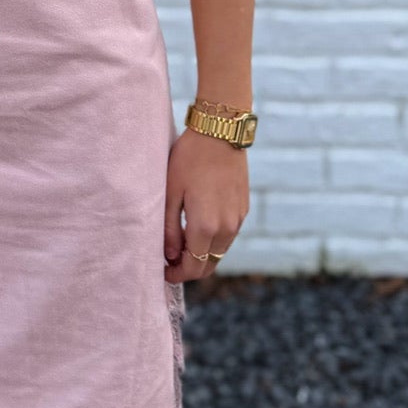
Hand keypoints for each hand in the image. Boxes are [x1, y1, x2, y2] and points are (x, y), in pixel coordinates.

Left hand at [163, 127, 249, 282]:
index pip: (193, 267)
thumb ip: (170, 229)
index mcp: (206, 225)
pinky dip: (213, 240)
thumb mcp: (171, 192)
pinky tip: (197, 226)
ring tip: (181, 242)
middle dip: (189, 268)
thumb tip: (170, 255)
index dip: (177, 274)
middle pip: (208, 264)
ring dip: (201, 254)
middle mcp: (227, 228)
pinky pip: (228, 236)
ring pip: (219, 252)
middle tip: (170, 259)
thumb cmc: (189, 159)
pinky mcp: (243, 209)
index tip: (163, 271)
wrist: (220, 133)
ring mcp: (238, 219)